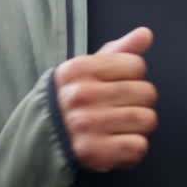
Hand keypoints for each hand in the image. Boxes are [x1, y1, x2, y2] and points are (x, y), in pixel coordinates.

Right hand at [53, 27, 157, 172]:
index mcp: (79, 69)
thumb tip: (146, 33)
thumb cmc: (70, 99)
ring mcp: (86, 124)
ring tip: (120, 127)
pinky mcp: (93, 152)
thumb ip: (118, 50)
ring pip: (146, 120)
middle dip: (139, 102)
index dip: (132, 77)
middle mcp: (80, 95)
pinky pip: (138, 147)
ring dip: (139, 127)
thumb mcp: (86, 70)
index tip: (116, 86)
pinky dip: (133, 149)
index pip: (136, 65)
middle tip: (119, 109)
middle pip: (146, 92)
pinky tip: (117, 144)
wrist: (40, 138)